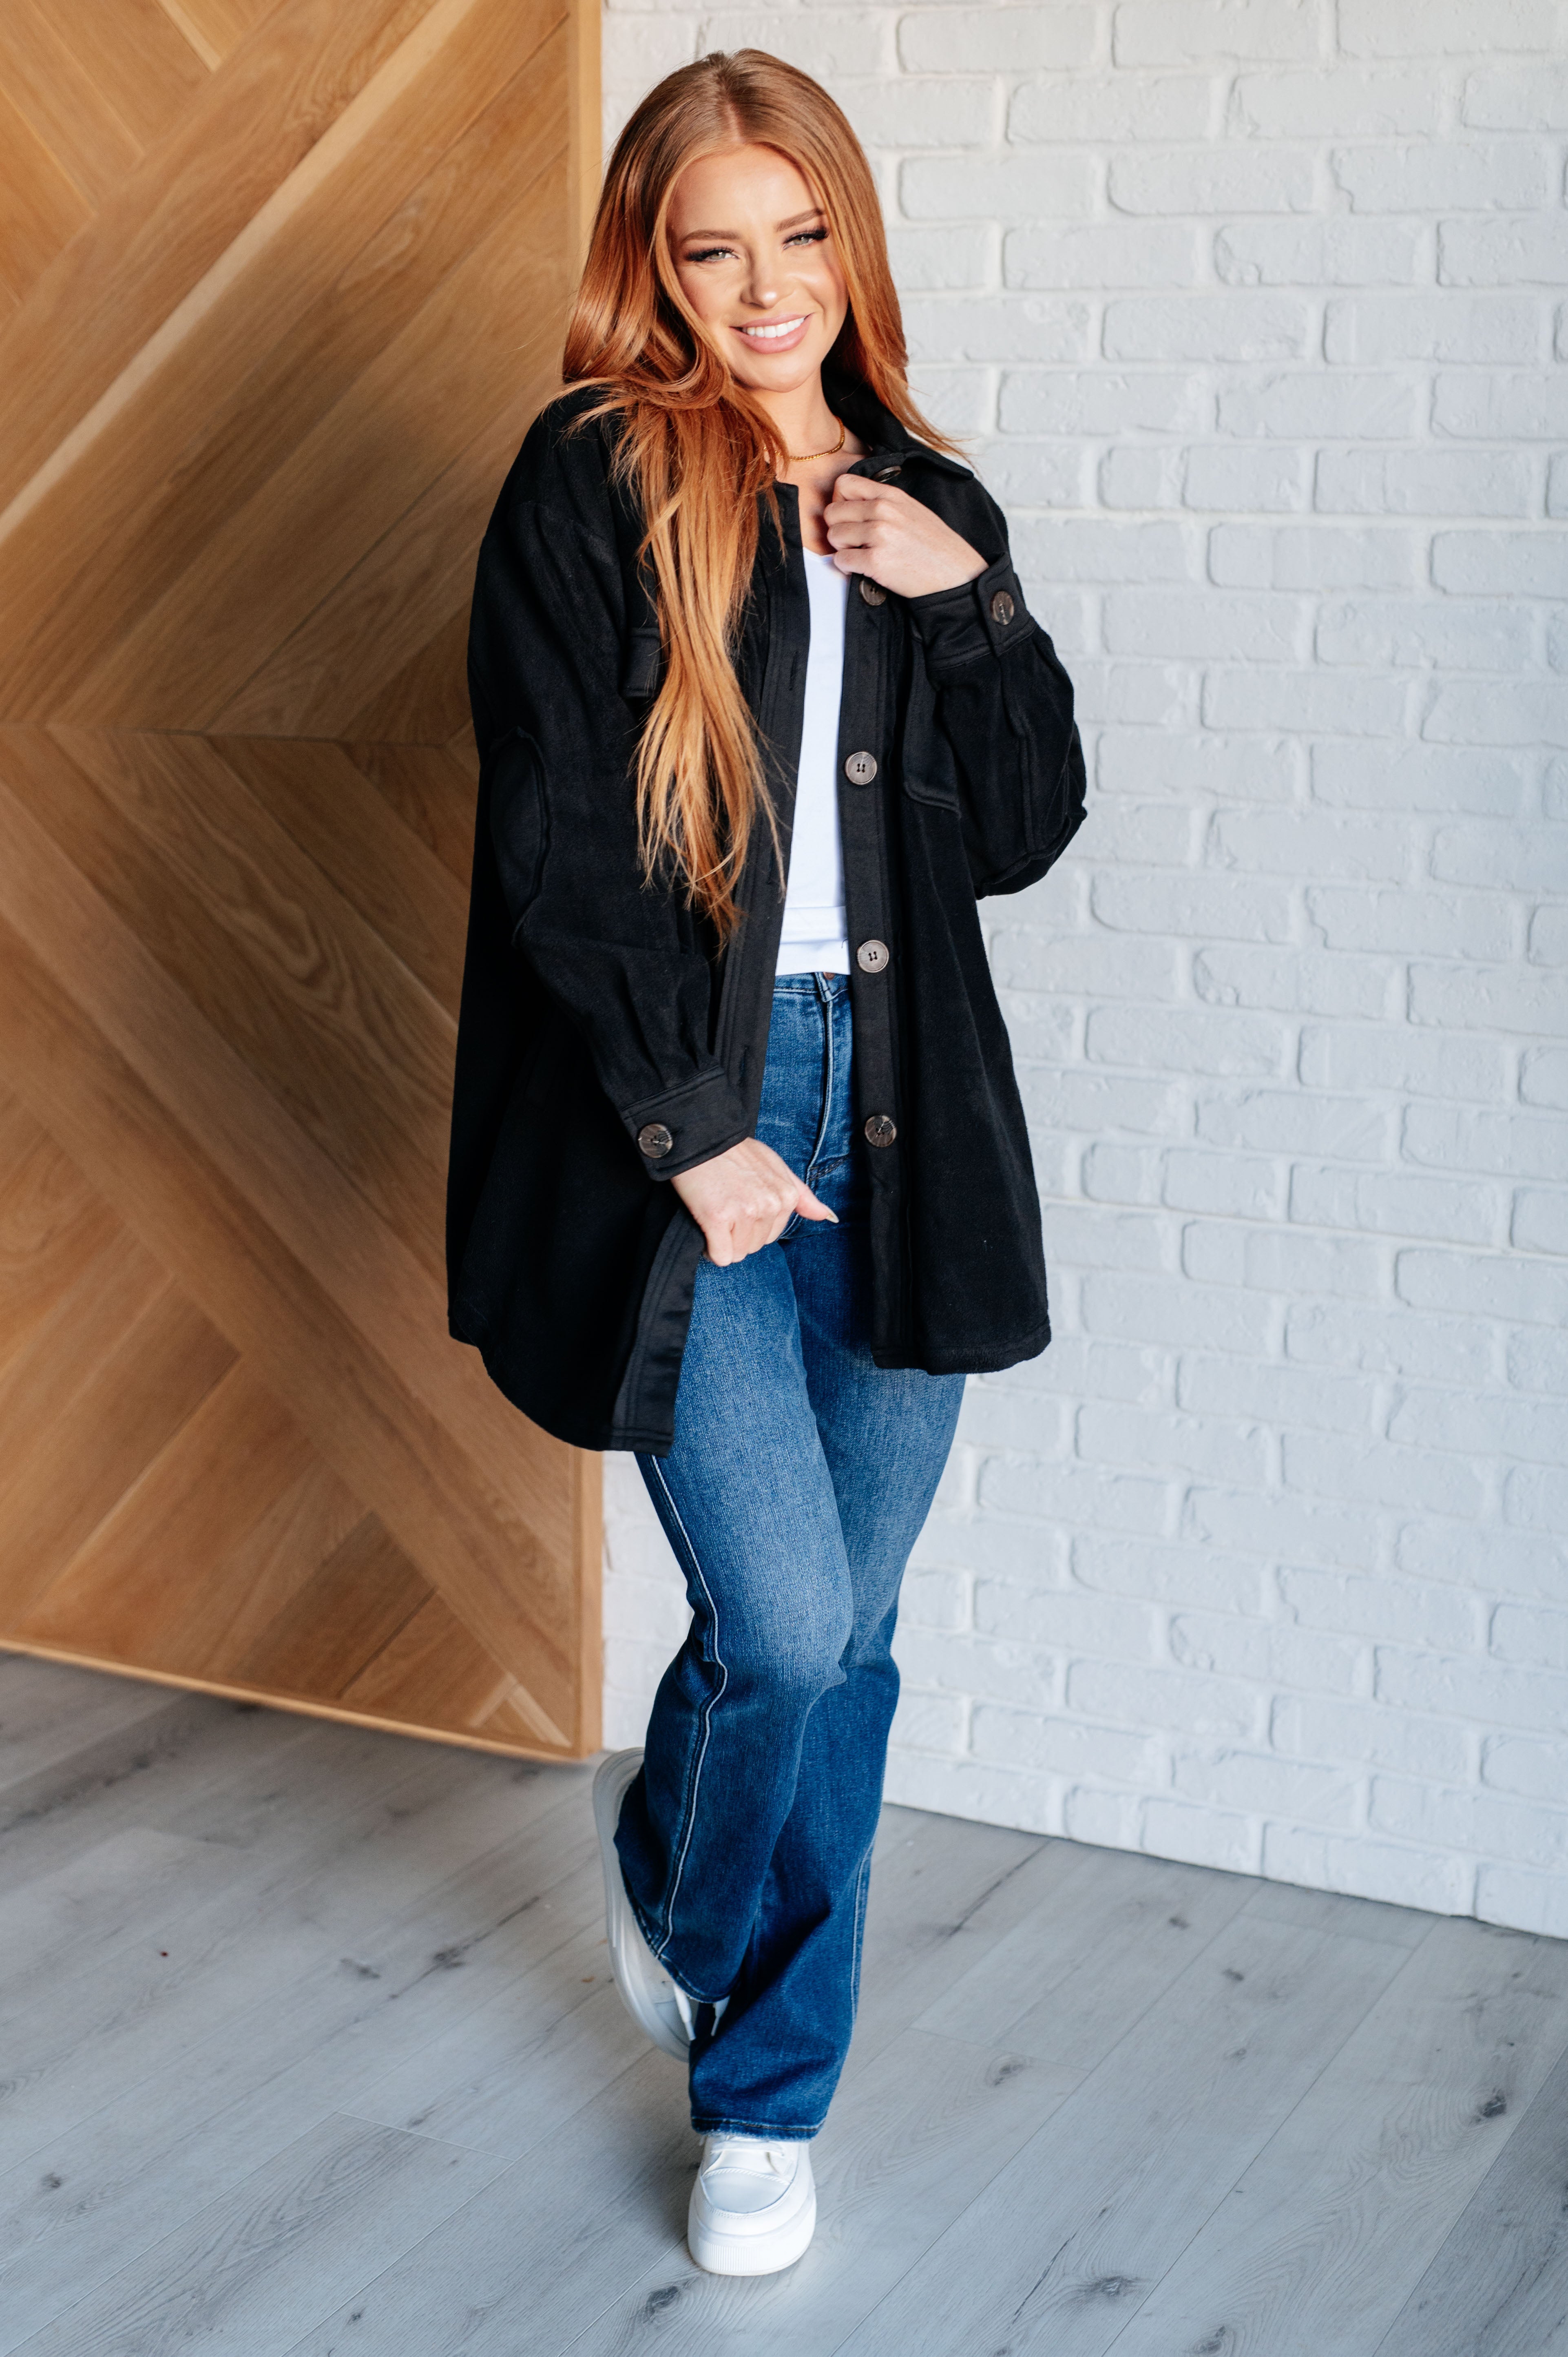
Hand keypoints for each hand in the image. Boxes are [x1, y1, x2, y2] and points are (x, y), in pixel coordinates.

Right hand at [671, 1137, 836, 1265]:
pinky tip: (707, 1224)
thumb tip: (828, 1217)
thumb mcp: (775, 1166)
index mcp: (786, 1195)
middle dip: (738, 1233)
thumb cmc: (735, 1153)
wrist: (701, 1139)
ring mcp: (745, 1211)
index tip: (739, 1203)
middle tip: (726, 1204)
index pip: (771, 1236)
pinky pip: (720, 1256)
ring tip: (716, 1210)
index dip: (751, 1224)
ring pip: (737, 1253)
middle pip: (754, 1247)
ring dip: (723, 1239)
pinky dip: (711, 1248)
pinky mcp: (719, 1217)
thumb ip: (802, 1195)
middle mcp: (770, 1205)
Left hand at [823, 473, 986, 599]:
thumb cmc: (935, 547)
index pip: (844, 483)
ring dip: (842, 549)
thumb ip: (884, 504)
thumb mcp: (912, 511)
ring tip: (861, 555)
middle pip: (832, 511)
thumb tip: (854, 505)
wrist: (956, 576)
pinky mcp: (876, 561)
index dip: (838, 501)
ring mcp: (880, 535)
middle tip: (854, 542)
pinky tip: (864, 569)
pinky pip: (841, 561)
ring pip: (833, 536)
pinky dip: (847, 568)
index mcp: (891, 495)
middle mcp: (883, 510)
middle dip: (838, 529)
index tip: (848, 517)